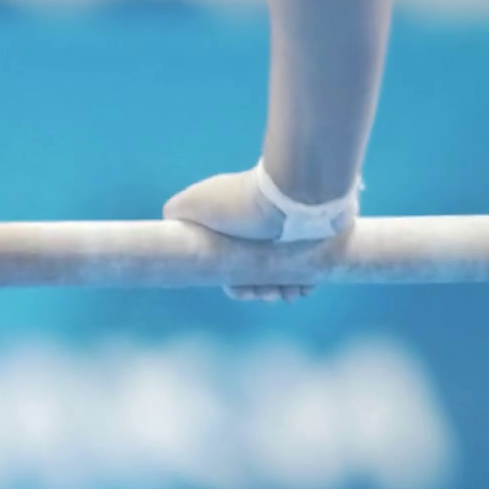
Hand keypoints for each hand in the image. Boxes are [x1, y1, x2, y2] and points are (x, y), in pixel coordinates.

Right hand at [163, 169, 347, 302]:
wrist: (288, 194)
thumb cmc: (239, 203)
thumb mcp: (193, 203)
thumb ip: (176, 213)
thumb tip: (170, 223)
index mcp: (237, 231)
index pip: (234, 270)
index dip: (236, 287)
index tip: (243, 291)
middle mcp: (263, 235)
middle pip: (260, 275)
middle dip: (261, 291)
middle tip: (267, 294)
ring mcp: (291, 238)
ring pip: (286, 276)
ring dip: (283, 290)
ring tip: (288, 292)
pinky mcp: (318, 240)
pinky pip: (313, 270)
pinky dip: (306, 282)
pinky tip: (305, 286)